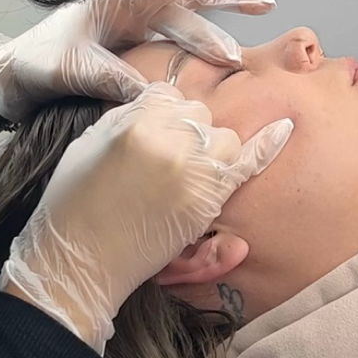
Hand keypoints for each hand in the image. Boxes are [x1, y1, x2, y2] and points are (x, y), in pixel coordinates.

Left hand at [0, 0, 274, 119]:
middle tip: (263, 5)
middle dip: (227, 1)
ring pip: (190, 12)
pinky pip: (177, 32)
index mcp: (120, 1)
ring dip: (224, 10)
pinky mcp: (138, 40)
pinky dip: (203, 28)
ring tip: (263, 3)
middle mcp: (134, 7)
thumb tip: (145, 91)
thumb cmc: (38, 60)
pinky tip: (225, 26)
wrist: (18, 71)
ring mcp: (138, 22)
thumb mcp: (68, 67)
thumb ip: (106, 75)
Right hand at [0, 83, 292, 351]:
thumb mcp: (88, 143)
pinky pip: (245, 163)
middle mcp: (168, 141)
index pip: (168, 96)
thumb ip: (126, 116)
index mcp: (135, 121)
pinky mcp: (206, 202)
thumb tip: (158, 100)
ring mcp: (192, 171)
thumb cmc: (73, 203)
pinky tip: (284, 128)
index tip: (156, 133)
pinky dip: (266, 145)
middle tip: (166, 161)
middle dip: (187, 131)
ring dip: (211, 150)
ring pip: (222, 138)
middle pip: (198, 115)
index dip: (164, 114)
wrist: (77, 261)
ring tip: (188, 174)